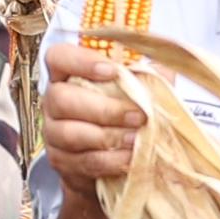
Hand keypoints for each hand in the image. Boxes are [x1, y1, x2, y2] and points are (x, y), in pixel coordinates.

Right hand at [38, 40, 144, 191]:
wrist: (111, 158)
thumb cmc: (123, 115)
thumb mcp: (137, 90)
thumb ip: (147, 76)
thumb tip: (166, 65)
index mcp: (67, 75)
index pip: (59, 57)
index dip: (80, 61)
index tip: (112, 71)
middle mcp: (54, 101)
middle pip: (61, 98)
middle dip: (103, 109)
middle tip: (138, 115)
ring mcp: (53, 132)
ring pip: (70, 133)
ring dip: (107, 137)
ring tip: (136, 139)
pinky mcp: (60, 161)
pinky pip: (82, 161)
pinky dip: (109, 161)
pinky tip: (129, 158)